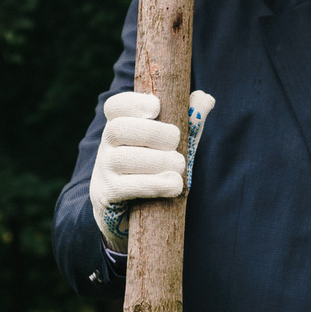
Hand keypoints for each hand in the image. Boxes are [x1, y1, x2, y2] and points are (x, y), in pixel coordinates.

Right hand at [89, 90, 215, 251]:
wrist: (127, 213)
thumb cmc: (153, 170)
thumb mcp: (169, 145)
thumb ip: (187, 122)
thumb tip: (206, 98)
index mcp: (120, 127)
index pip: (115, 107)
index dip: (133, 103)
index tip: (156, 107)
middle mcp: (106, 146)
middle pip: (119, 129)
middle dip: (153, 133)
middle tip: (176, 142)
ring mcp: (104, 171)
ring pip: (122, 159)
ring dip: (158, 161)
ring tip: (179, 167)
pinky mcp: (107, 195)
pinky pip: (125, 187)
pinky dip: (153, 184)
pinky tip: (173, 185)